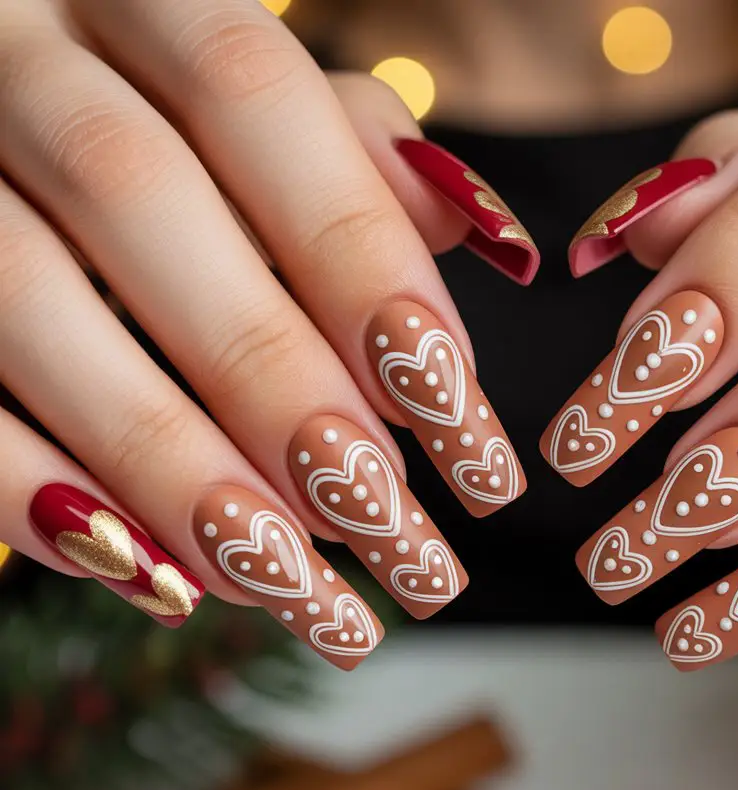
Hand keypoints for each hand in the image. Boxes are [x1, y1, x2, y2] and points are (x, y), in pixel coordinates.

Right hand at [0, 0, 536, 666]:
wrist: (8, 124)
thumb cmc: (178, 140)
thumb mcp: (274, 126)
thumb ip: (366, 166)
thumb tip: (496, 240)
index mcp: (142, 6)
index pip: (258, 101)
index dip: (363, 264)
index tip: (459, 418)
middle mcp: (22, 63)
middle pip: (138, 202)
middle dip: (281, 387)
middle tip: (394, 533)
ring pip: (24, 302)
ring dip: (172, 467)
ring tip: (301, 590)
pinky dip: (31, 495)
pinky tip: (158, 579)